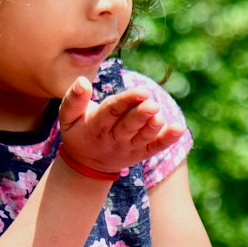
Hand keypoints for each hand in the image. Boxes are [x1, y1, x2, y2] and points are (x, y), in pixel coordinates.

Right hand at [59, 77, 183, 177]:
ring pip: (143, 137)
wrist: (87, 165)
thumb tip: (82, 81)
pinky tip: (179, 129)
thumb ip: (74, 99)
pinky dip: (167, 140)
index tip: (141, 91)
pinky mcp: (141, 153)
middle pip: (128, 126)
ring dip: (153, 127)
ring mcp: (129, 148)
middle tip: (153, 104)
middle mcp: (113, 139)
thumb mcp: (68, 117)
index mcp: (96, 126)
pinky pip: (155, 148)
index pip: (111, 112)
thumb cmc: (79, 131)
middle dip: (141, 115)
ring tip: (160, 116)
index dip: (126, 101)